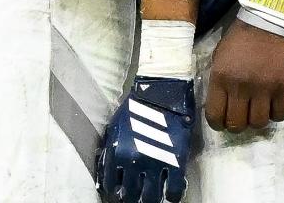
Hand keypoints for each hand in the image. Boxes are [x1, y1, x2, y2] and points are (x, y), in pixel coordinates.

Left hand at [95, 76, 194, 202]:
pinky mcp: (175, 161)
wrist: (161, 91)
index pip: (111, 184)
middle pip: (131, 194)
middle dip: (133, 198)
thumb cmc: (136, 107)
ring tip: (153, 199)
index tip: (120, 193)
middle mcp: (133, 161)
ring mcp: (155, 163)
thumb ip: (110, 150)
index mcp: (116, 153)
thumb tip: (108, 171)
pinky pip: (174, 189)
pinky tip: (171, 196)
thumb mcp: (115, 128)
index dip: (116, 192)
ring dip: (151, 200)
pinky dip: (172, 196)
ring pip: (151, 196)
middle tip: (137, 198)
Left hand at [203, 18, 283, 131]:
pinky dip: (275, 115)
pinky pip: (279, 115)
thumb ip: (219, 80)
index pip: (215, 115)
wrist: (269, 21)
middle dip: (236, 125)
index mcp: (221, 78)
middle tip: (240, 118)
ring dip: (256, 121)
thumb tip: (220, 102)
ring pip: (258, 123)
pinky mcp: (283, 88)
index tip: (221, 122)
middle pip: (237, 124)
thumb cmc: (241, 36)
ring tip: (257, 111)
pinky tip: (272, 106)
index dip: (217, 124)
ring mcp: (263, 89)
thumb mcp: (220, 55)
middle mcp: (241, 87)